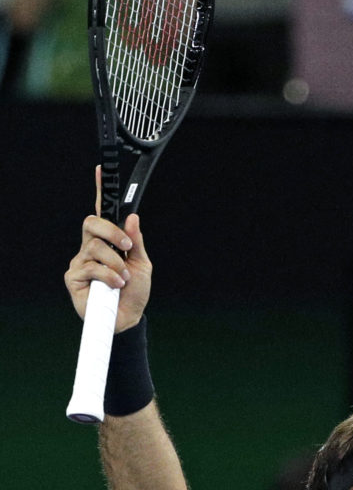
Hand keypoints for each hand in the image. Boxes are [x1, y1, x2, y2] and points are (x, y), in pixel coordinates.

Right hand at [64, 168, 151, 331]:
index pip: (102, 212)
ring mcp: (81, 261)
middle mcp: (91, 247)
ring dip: (116, 264)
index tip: (101, 170)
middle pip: (91, 222)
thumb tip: (132, 217)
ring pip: (95, 248)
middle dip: (112, 232)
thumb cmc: (134, 292)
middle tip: (127, 247)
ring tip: (124, 278)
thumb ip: (137, 241)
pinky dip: (108, 276)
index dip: (100, 190)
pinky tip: (116, 286)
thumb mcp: (143, 264)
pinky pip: (90, 267)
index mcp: (109, 241)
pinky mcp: (73, 277)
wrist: (127, 319)